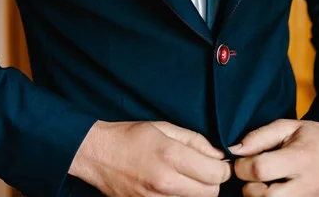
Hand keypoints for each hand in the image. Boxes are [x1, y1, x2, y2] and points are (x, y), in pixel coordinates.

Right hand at [69, 120, 232, 196]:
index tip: (216, 162)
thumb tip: (218, 155)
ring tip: (184, 178)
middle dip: (211, 181)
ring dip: (196, 192)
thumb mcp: (163, 127)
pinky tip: (173, 187)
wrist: (96, 154)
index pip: (216, 173)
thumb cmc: (129, 137)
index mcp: (170, 155)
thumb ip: (194, 141)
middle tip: (202, 170)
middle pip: (210, 193)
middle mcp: (165, 182)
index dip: (222, 168)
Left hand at [231, 119, 318, 196]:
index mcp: (300, 158)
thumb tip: (234, 150)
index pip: (260, 170)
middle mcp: (308, 185)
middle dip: (250, 188)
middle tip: (252, 176)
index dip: (242, 166)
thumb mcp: (286, 127)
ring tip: (264, 184)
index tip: (242, 161)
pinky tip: (275, 190)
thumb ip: (258, 137)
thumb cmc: (313, 137)